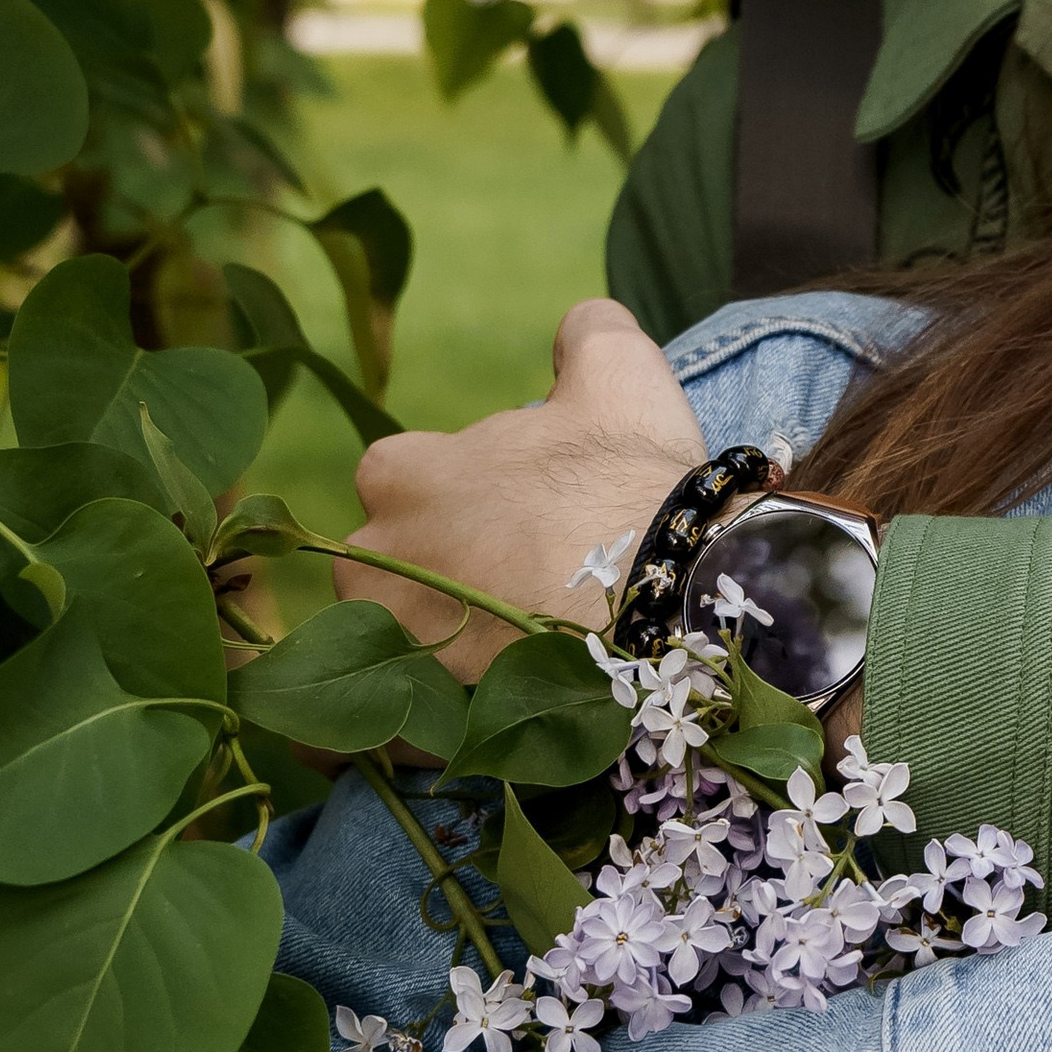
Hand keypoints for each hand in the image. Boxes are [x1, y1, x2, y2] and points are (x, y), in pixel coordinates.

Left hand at [340, 299, 706, 679]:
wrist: (672, 593)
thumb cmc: (634, 476)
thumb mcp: (618, 371)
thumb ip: (585, 333)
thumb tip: (578, 328)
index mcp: (405, 476)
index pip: (393, 474)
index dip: (446, 488)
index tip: (502, 503)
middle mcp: (380, 559)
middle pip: (380, 564)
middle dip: (427, 570)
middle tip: (508, 578)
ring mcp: (400, 643)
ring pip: (392, 641)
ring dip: (433, 641)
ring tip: (507, 646)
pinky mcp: (428, 711)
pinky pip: (407, 723)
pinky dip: (436, 715)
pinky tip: (495, 706)